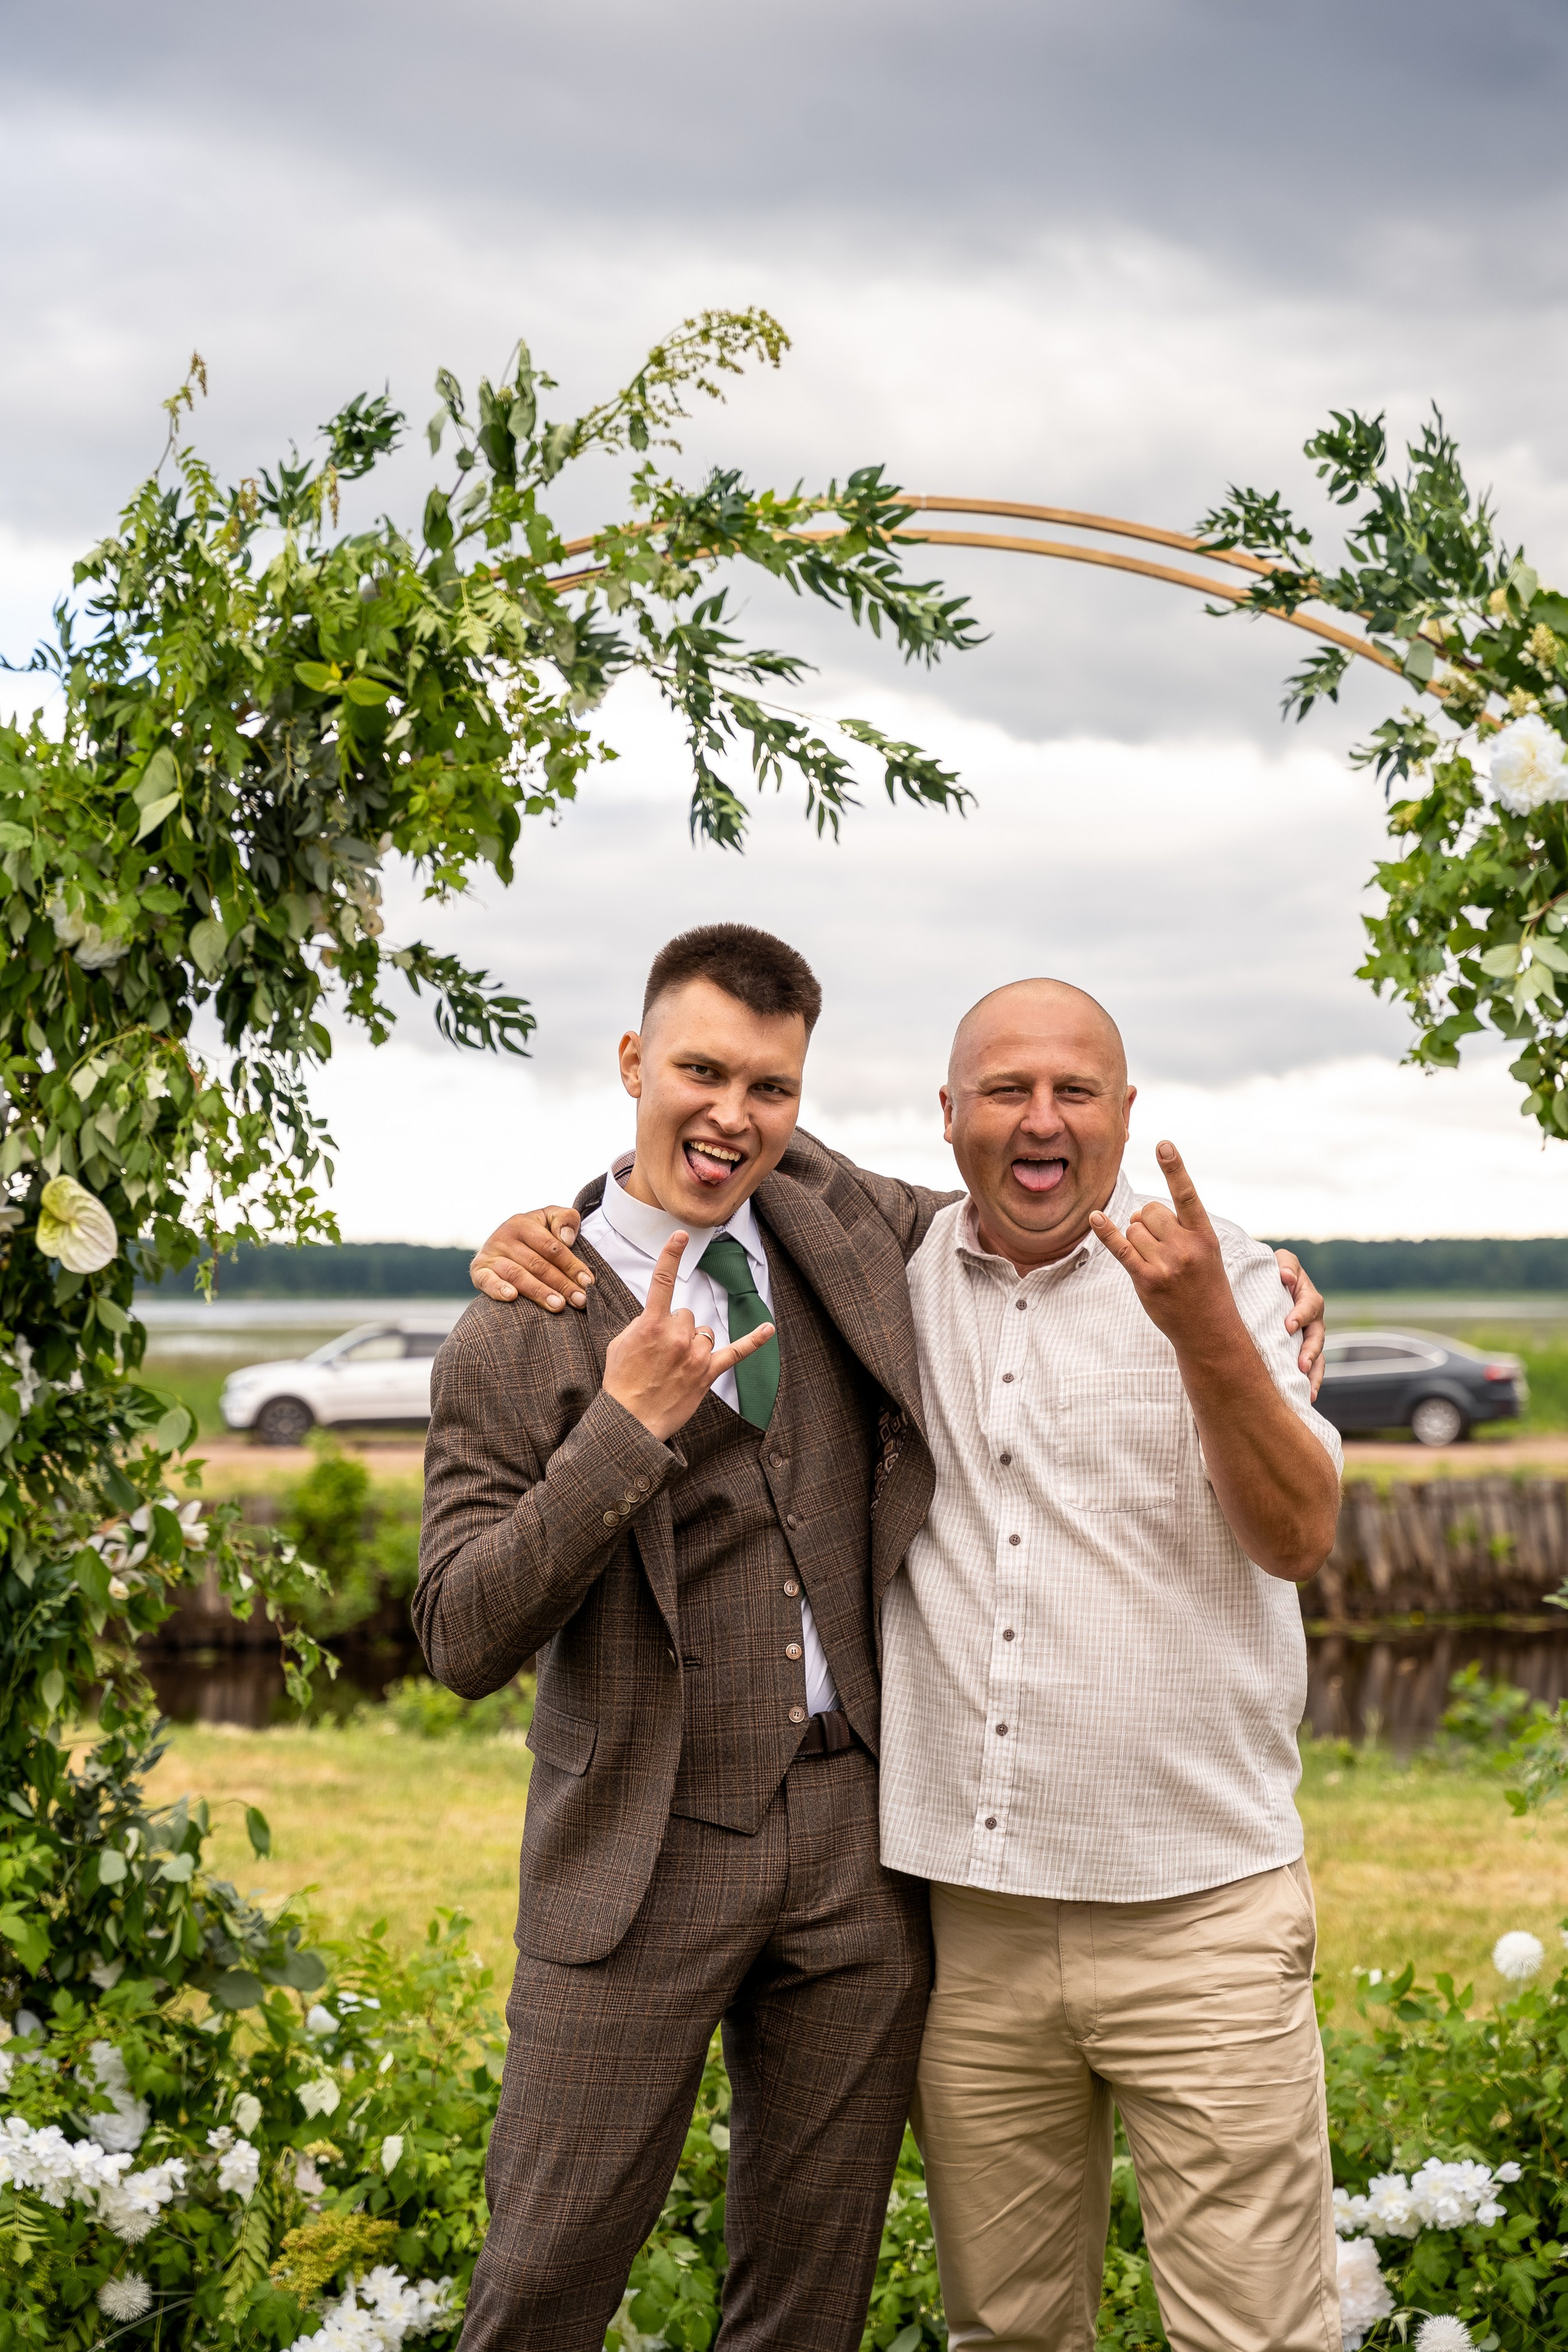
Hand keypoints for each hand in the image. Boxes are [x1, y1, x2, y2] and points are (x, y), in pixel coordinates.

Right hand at [470, 1208, 595, 1310]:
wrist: (501, 1242)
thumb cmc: (534, 1234)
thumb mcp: (550, 1219)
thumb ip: (565, 1219)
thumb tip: (566, 1239)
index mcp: (524, 1223)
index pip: (552, 1248)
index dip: (572, 1265)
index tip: (588, 1282)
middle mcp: (504, 1236)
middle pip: (538, 1265)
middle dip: (561, 1284)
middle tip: (579, 1300)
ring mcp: (490, 1254)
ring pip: (517, 1275)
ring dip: (538, 1292)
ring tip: (558, 1306)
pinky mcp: (479, 1270)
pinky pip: (487, 1281)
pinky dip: (498, 1289)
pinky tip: (512, 1297)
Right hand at [602, 1232, 775, 1442]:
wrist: (630, 1421)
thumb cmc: (621, 1383)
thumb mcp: (620, 1344)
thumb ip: (641, 1324)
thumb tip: (658, 1318)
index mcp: (651, 1324)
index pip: (662, 1282)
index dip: (671, 1255)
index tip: (681, 1235)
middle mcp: (676, 1336)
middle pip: (686, 1314)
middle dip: (675, 1329)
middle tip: (659, 1354)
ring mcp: (695, 1355)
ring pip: (704, 1331)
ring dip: (693, 1342)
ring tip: (676, 1365)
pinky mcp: (707, 1374)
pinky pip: (736, 1352)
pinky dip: (753, 1341)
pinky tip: (767, 1329)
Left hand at [1089, 1142, 1238, 1350]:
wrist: (1208, 1329)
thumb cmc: (1203, 1285)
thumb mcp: (1204, 1251)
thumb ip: (1176, 1228)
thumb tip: (1136, 1213)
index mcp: (1204, 1234)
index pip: (1186, 1194)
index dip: (1174, 1168)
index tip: (1163, 1144)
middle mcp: (1186, 1246)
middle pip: (1149, 1211)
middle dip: (1147, 1222)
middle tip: (1160, 1246)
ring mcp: (1166, 1263)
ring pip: (1133, 1228)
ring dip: (1136, 1240)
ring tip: (1155, 1262)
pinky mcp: (1146, 1279)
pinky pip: (1121, 1247)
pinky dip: (1106, 1232)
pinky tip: (1095, 1218)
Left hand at [1273, 1249, 1325, 1399]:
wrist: (1261, 1285)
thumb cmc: (1269, 1272)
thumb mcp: (1278, 1261)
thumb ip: (1285, 1265)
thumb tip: (1286, 1277)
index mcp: (1306, 1295)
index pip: (1309, 1305)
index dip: (1301, 1315)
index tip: (1288, 1326)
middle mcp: (1312, 1318)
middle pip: (1317, 1336)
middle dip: (1310, 1351)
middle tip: (1301, 1365)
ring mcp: (1308, 1335)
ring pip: (1317, 1356)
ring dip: (1313, 1373)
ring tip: (1308, 1390)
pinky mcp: (1300, 1350)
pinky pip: (1311, 1368)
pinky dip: (1309, 1382)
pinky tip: (1306, 1397)